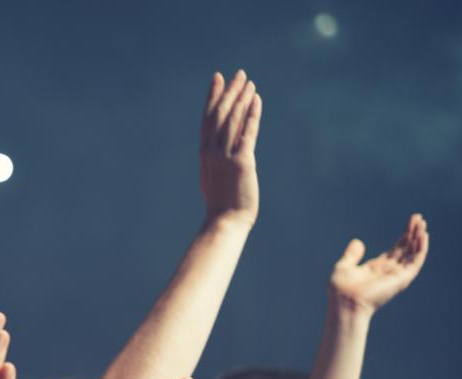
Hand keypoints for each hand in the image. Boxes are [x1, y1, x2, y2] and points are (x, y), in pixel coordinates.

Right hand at [199, 70, 261, 227]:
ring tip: (248, 82)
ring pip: (232, 120)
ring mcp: (224, 156)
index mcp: (204, 154)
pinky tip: (257, 100)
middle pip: (220, 114)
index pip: (208, 119)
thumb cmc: (221, 205)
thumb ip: (217, 160)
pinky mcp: (241, 162)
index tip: (217, 79)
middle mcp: (212, 152)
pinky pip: (247, 133)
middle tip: (237, 74)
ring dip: (241, 99)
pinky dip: (252, 115)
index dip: (213, 97)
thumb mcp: (214, 178)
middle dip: (229, 92)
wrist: (225, 221)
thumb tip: (222, 149)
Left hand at [329, 214, 428, 316]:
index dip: (403, 236)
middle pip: (405, 249)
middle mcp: (389, 271)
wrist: (345, 302)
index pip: (395, 249)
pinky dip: (420, 248)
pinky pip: (415, 261)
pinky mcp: (401, 278)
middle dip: (413, 234)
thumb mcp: (344, 266)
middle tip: (419, 218)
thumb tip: (358, 241)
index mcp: (376, 268)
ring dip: (418, 238)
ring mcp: (396, 275)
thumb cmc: (341, 289)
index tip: (411, 222)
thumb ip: (352, 255)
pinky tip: (423, 235)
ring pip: (412, 253)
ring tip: (422, 223)